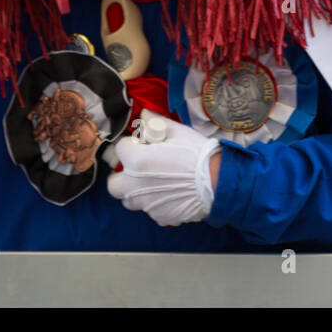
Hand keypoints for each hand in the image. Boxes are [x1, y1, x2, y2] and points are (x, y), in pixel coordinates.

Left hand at [106, 110, 220, 225]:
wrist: (218, 183)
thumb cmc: (196, 154)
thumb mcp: (177, 132)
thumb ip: (154, 123)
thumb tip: (143, 115)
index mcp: (136, 161)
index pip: (120, 149)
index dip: (132, 144)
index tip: (144, 144)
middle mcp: (135, 185)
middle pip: (113, 184)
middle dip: (122, 175)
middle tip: (138, 167)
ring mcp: (147, 203)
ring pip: (129, 200)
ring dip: (136, 191)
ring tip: (153, 182)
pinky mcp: (160, 216)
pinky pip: (149, 210)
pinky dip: (155, 202)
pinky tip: (170, 194)